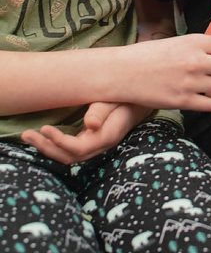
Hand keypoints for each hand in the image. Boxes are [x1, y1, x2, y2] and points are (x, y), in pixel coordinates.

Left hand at [21, 102, 152, 163]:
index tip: (44, 128)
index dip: (59, 141)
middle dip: (46, 148)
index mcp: (108, 136)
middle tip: (27, 135)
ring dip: (47, 148)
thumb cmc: (128, 95)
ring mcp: (96, 144)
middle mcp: (101, 145)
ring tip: (29, 137)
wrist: (142, 98)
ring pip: (69, 156)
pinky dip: (55, 146)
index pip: (79, 148)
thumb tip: (89, 125)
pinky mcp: (92, 140)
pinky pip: (71, 150)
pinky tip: (43, 138)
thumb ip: (103, 111)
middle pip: (70, 157)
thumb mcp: (117, 98)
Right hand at [115, 33, 210, 111]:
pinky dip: (210, 100)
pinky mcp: (184, 101)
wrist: (123, 72)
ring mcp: (191, 82)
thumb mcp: (177, 41)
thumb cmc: (148, 54)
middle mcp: (196, 61)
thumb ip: (201, 46)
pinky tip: (202, 95)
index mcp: (195, 42)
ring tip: (207, 81)